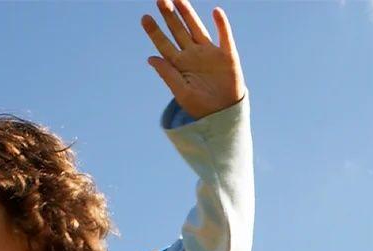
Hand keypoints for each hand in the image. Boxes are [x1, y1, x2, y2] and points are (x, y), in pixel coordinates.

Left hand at [142, 1, 244, 119]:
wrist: (224, 116)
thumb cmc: (201, 107)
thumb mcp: (182, 93)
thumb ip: (168, 74)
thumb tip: (151, 58)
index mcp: (180, 64)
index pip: (164, 44)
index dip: (154, 31)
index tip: (144, 18)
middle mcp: (193, 54)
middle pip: (178, 30)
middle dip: (169, 16)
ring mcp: (210, 53)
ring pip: (197, 28)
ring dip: (189, 14)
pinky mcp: (227, 56)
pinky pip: (224, 37)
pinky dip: (222, 25)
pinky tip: (216, 12)